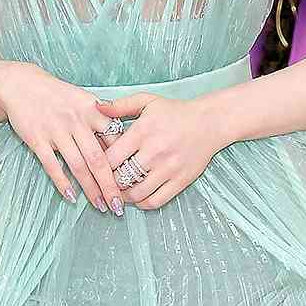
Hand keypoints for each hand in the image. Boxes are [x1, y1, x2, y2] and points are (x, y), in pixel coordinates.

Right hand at [0, 63, 124, 209]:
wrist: (22, 85)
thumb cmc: (58, 96)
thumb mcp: (84, 101)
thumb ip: (102, 123)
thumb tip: (122, 148)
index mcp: (93, 110)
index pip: (114, 140)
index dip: (124, 164)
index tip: (133, 183)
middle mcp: (76, 121)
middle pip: (98, 159)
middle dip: (110, 186)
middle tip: (119, 206)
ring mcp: (56, 130)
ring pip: (78, 166)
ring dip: (90, 189)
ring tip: (100, 206)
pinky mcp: (37, 139)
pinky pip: (52, 166)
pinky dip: (62, 183)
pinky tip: (71, 197)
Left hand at [93, 91, 222, 209]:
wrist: (209, 122)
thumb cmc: (175, 112)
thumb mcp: (147, 101)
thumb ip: (120, 105)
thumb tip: (95, 107)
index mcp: (142, 132)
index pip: (110, 158)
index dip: (99, 166)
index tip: (96, 168)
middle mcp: (155, 152)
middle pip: (120, 179)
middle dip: (109, 183)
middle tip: (104, 183)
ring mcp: (168, 169)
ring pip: (136, 194)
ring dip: (124, 196)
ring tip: (119, 191)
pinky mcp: (180, 181)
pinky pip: (155, 201)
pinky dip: (142, 204)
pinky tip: (137, 197)